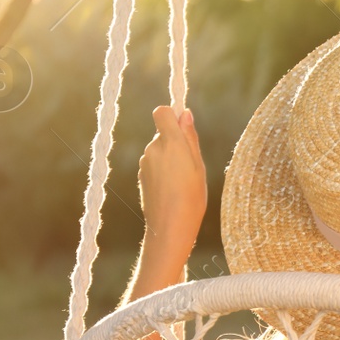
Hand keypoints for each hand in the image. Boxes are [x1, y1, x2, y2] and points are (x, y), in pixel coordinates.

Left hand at [138, 105, 206, 256]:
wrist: (169, 227)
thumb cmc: (191, 198)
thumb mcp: (198, 166)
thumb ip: (190, 138)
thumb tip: (184, 113)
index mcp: (170, 143)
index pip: (162, 112)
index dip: (172, 115)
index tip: (183, 127)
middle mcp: (153, 149)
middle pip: (163, 133)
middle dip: (175, 142)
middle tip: (190, 166)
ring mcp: (145, 163)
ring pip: (159, 149)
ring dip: (169, 158)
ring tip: (182, 181)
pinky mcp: (141, 175)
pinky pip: (154, 164)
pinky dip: (163, 170)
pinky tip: (171, 189)